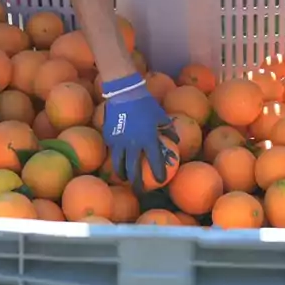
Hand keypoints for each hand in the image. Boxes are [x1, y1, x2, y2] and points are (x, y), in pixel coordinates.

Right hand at [101, 73, 178, 191]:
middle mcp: (133, 144)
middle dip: (136, 184)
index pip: (155, 162)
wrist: (124, 92)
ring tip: (125, 179)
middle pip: (133, 170)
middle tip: (140, 191)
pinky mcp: (109, 137)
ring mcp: (119, 142)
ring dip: (122, 174)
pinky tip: (117, 161)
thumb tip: (175, 140)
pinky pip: (112, 152)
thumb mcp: (160, 116)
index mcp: (148, 139)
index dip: (159, 173)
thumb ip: (168, 130)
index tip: (161, 181)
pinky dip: (115, 158)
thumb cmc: (145, 104)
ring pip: (118, 165)